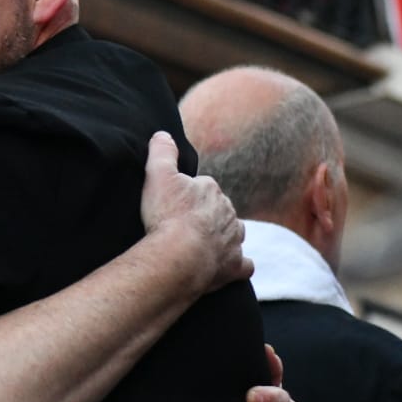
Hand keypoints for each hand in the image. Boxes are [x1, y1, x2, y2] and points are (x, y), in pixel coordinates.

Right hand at [140, 132, 252, 300]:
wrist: (179, 256)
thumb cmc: (167, 215)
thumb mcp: (157, 174)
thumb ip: (161, 151)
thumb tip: (163, 134)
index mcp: (211, 190)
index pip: (203, 187)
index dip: (188, 196)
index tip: (173, 205)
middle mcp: (228, 213)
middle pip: (220, 210)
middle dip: (206, 216)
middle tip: (183, 226)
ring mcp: (234, 241)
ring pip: (235, 234)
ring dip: (224, 237)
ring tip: (202, 244)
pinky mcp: (235, 266)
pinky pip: (243, 265)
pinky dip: (237, 265)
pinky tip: (226, 267)